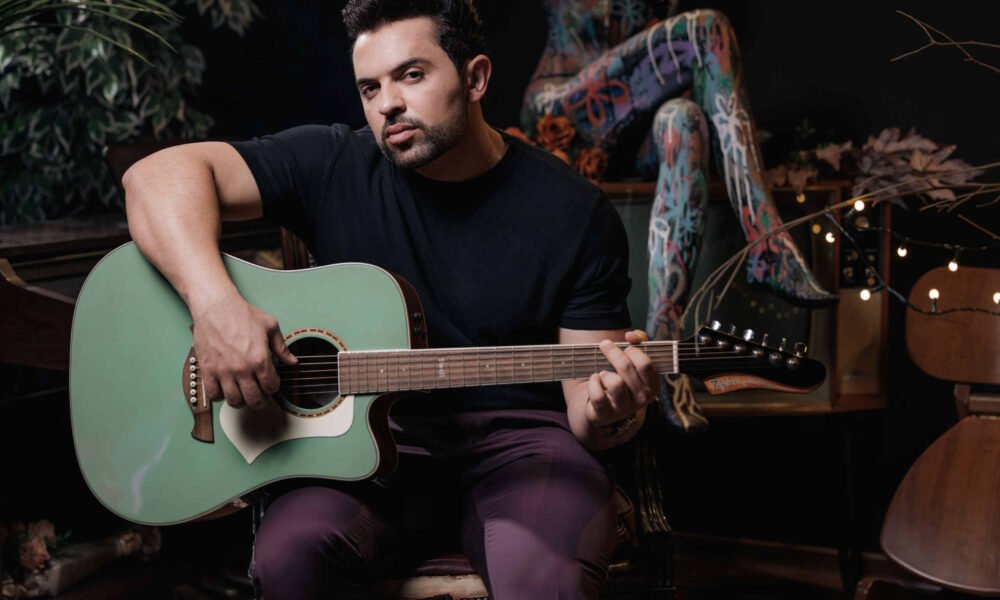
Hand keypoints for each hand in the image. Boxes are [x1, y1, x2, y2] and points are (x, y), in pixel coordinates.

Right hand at [190, 293, 297, 409]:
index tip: (271, 383)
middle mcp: (242, 369)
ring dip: (241, 400)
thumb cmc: (241, 314)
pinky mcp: (207, 370)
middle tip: (259, 395)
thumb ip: (282, 347)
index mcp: (260, 359)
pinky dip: (220, 396)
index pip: (271, 387)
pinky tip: (225, 388)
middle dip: (260, 400)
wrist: (215, 306)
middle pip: (254, 400)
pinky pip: (214, 395)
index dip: (273, 386)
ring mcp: (223, 371)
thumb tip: (292, 361)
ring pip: (234, 401)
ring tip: (243, 394)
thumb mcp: (270, 326)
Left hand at [585, 330, 657, 430]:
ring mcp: (623, 409)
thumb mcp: (634, 361)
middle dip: (613, 353)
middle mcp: (641, 399)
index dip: (634, 351)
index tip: (626, 346)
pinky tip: (595, 380)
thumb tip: (631, 335)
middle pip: (627, 368)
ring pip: (615, 383)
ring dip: (605, 372)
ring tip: (603, 372)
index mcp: (652, 386)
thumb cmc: (622, 378)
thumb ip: (639, 342)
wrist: (604, 407)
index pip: (646, 364)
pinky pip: (598, 395)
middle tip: (605, 345)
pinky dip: (593, 383)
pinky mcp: (605, 414)